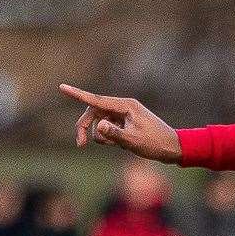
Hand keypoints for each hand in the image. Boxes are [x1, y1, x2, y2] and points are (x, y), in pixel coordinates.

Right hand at [60, 85, 180, 161]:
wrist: (172, 147)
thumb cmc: (155, 144)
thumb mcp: (133, 141)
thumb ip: (114, 134)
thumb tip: (98, 126)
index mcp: (125, 106)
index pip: (96, 100)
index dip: (77, 94)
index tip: (62, 87)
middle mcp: (123, 106)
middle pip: (93, 112)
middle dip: (84, 127)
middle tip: (80, 146)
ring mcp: (123, 114)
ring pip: (99, 122)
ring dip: (100, 136)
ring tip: (116, 145)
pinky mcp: (124, 122)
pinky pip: (107, 128)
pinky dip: (108, 137)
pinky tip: (122, 143)